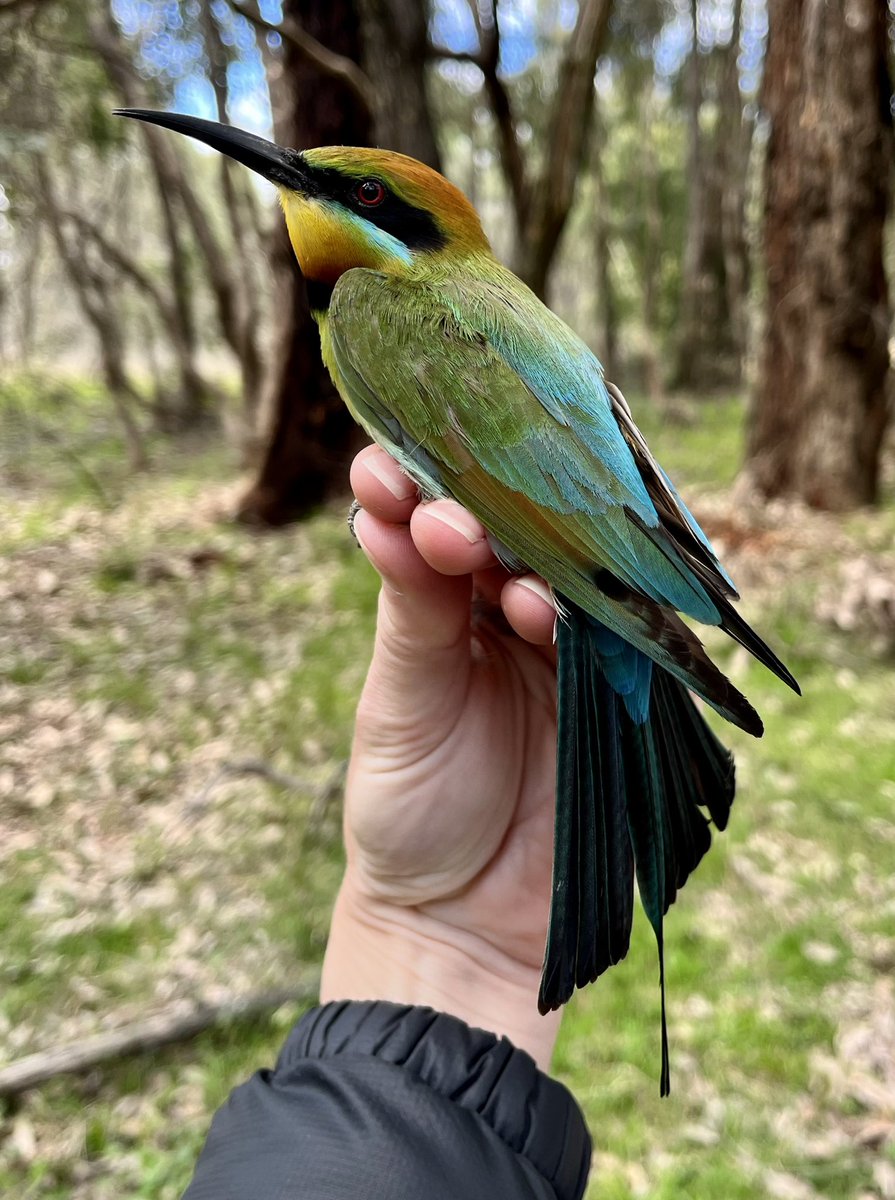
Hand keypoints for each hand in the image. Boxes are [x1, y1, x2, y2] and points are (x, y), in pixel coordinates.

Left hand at [320, 445, 561, 1065]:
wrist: (465, 925)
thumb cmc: (408, 813)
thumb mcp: (396, 706)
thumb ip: (411, 614)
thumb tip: (396, 514)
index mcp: (429, 606)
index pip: (422, 520)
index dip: (406, 486)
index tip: (381, 471)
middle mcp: (491, 612)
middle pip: (496, 529)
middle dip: (471, 511)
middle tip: (444, 517)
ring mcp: (551, 646)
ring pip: (551, 569)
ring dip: (525, 561)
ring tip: (496, 577)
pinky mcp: (602, 688)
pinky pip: (598, 631)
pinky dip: (575, 612)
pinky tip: (545, 609)